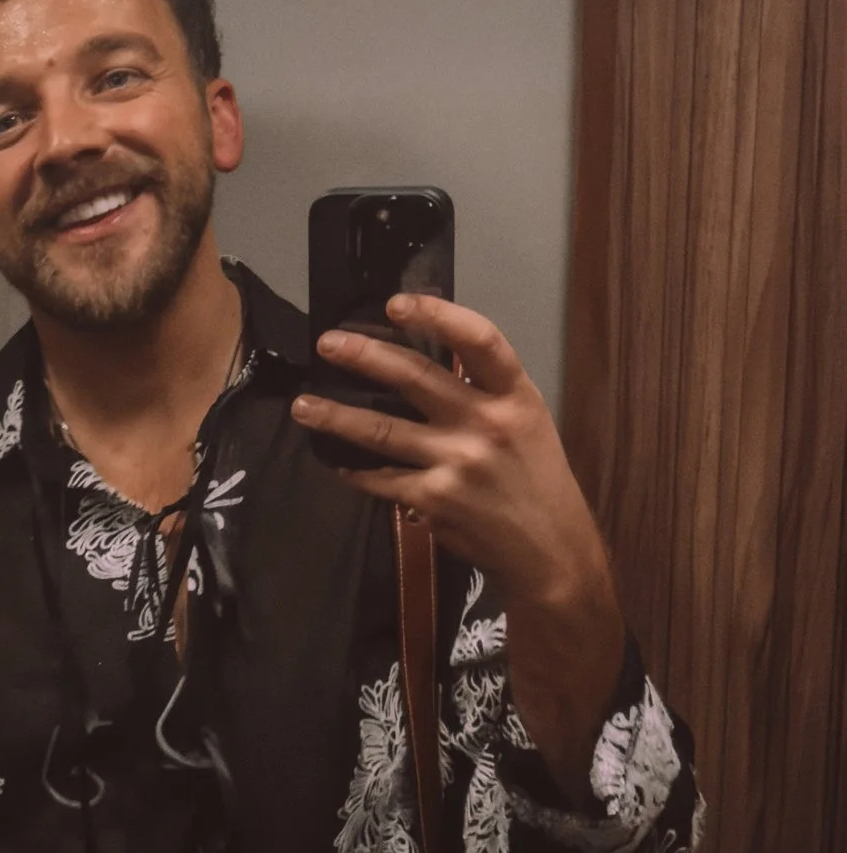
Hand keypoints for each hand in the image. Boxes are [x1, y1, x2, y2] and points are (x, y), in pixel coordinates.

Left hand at [291, 297, 623, 788]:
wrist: (549, 549)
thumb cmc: (533, 480)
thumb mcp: (524, 423)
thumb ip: (481, 393)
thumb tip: (422, 361)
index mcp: (515, 396)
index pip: (480, 340)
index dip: (438, 315)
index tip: (397, 303)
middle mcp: (487, 423)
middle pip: (417, 378)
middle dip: (365, 355)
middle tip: (328, 344)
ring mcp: (459, 462)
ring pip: (381, 430)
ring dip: (336, 417)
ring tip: (303, 406)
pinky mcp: (435, 499)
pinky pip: (380, 478)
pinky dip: (354, 470)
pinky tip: (335, 461)